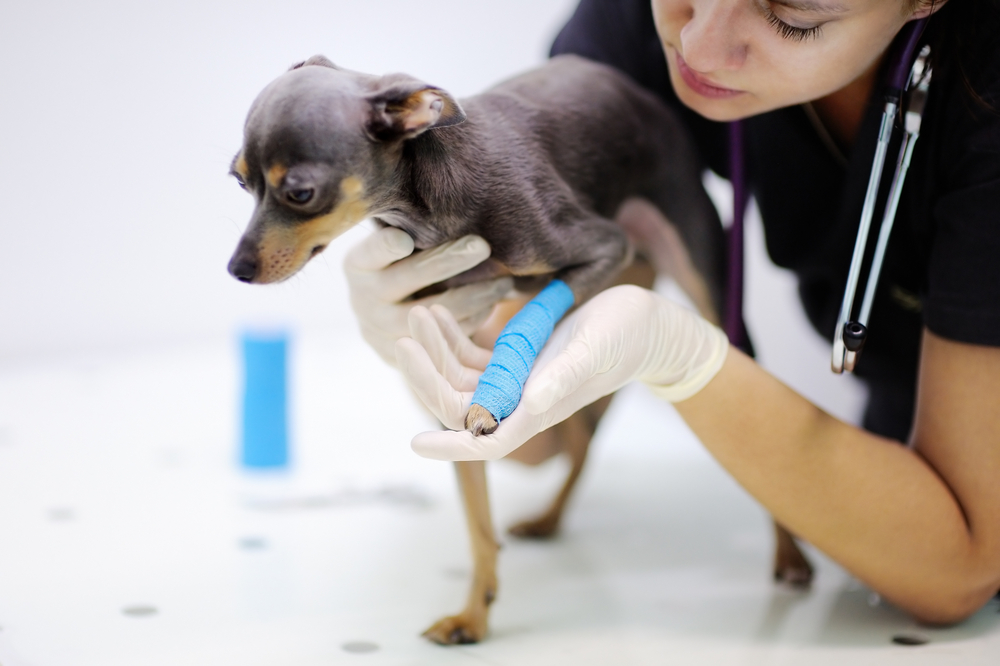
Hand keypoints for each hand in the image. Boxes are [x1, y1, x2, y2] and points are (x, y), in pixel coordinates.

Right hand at [342, 226, 512, 365]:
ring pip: (433, 312)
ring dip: (474, 295)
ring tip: (505, 281)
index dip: (386, 247)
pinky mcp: (403, 356)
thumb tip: (458, 210)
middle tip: (482, 245)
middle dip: (449, 260)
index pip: (372, 252)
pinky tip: (493, 304)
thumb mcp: (393, 249)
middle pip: (409, 278)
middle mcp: (363, 298)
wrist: (384, 319)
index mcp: (357, 265)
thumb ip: (411, 233)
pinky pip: (445, 338)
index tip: (405, 239)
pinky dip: (473, 318)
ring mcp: (381, 331)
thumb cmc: (398, 267)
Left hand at [396, 285, 728, 460]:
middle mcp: (521, 399)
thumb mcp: (592, 353)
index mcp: (538, 409)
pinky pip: (475, 355)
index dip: (450, 446)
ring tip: (420, 312)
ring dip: (437, 350)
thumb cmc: (625, 339)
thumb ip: (561, 379)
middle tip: (404, 338)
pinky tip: (441, 312)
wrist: (646, 324)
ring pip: (462, 376)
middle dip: (429, 375)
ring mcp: (518, 378)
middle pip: (460, 403)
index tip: (414, 445)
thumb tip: (528, 405)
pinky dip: (455, 337)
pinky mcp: (519, 356)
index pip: (486, 440)